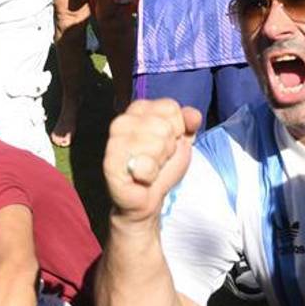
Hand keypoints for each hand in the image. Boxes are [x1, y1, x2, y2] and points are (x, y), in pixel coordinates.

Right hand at [103, 99, 202, 224]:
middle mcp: (122, 122)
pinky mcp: (111, 165)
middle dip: (168, 147)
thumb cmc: (162, 166)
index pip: (170, 107)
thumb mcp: (182, 139)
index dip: (177, 128)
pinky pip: (145, 166)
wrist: (148, 197)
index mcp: (138, 109)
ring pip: (156, 145)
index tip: (167, 141)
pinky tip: (141, 177)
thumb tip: (193, 116)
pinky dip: (150, 175)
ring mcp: (114, 142)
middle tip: (157, 158)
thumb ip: (189, 122)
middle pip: (165, 127)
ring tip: (149, 167)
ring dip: (159, 162)